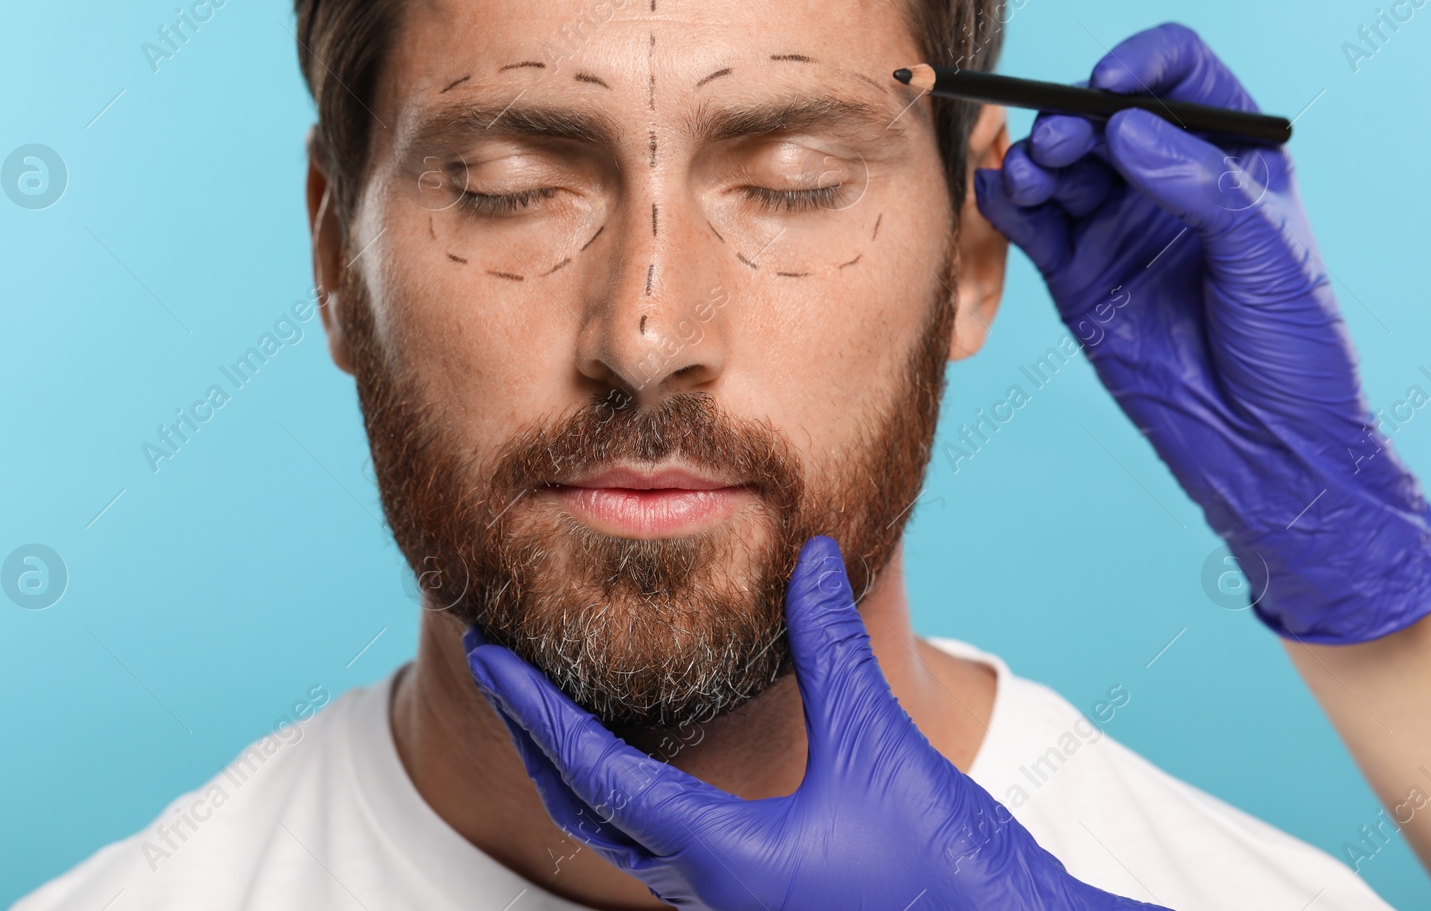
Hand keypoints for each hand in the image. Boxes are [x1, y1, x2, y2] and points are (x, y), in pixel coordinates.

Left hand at [464, 536, 1162, 909]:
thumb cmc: (944, 872)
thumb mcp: (879, 747)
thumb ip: (831, 649)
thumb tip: (808, 555)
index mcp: (718, 855)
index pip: (592, 770)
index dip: (532, 705)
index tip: (486, 654)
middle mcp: (706, 889)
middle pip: (584, 810)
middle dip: (534, 738)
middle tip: (502, 670)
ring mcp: (729, 905)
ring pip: (619, 837)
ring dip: (577, 768)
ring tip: (557, 704)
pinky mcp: (761, 904)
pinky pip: (662, 849)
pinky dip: (628, 795)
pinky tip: (647, 761)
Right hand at [974, 23, 1430, 644]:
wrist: (1262, 444)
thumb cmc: (1293, 346)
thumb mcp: (1264, 250)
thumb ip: (1197, 182)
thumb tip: (1126, 126)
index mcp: (1229, 157)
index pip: (1180, 74)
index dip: (1141, 65)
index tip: (1111, 85)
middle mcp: (1166, 183)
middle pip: (1101, 116)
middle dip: (1072, 118)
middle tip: (1061, 144)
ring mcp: (1117, 228)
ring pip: (1060, 168)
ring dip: (1036, 161)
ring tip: (1035, 177)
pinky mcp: (1076, 276)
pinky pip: (1032, 226)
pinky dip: (1008, 205)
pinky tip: (1003, 195)